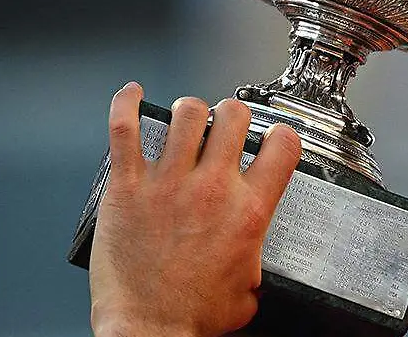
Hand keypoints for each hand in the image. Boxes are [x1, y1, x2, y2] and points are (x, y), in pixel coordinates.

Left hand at [89, 82, 302, 336]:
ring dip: (190, 111)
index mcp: (249, 210)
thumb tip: (252, 250)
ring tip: (187, 119)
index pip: (283, 144)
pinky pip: (124, 128)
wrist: (149, 331)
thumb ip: (255, 254)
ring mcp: (168, 182)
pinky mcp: (128, 186)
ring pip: (187, 112)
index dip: (280, 134)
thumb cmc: (193, 317)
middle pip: (233, 116)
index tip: (271, 137)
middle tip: (225, 127)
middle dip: (232, 116)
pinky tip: (131, 94)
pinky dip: (126, 103)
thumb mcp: (250, 287)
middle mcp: (212, 188)